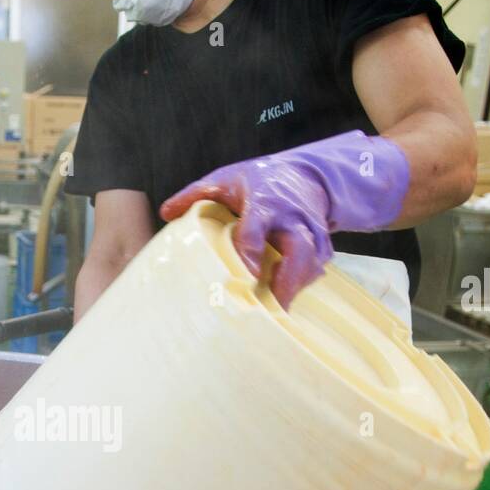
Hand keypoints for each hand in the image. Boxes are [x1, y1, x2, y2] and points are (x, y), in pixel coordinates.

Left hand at [159, 130, 409, 310]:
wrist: (309, 175)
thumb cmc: (260, 180)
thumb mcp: (226, 179)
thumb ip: (196, 195)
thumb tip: (165, 212)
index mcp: (265, 201)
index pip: (256, 228)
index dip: (252, 251)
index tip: (247, 275)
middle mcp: (293, 217)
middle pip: (298, 252)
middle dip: (287, 282)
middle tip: (272, 310)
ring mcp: (313, 233)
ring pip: (310, 265)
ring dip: (293, 289)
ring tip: (273, 314)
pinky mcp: (323, 246)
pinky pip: (315, 270)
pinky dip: (300, 286)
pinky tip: (282, 299)